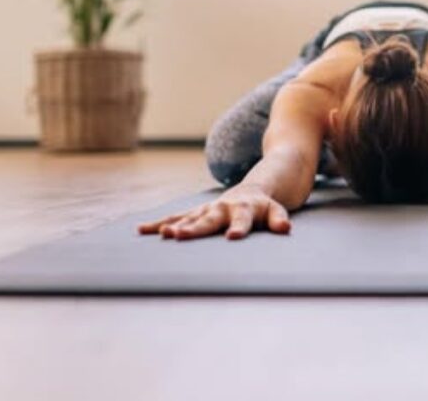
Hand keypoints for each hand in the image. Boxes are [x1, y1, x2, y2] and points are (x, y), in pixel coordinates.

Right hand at [137, 185, 291, 240]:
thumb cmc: (264, 207)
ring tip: (162, 234)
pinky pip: (176, 218)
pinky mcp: (196, 213)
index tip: (231, 238)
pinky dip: (160, 224)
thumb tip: (285, 228)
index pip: (242, 221)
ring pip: (188, 217)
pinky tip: (142, 230)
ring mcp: (207, 210)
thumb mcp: (276, 211)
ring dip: (175, 225)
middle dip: (194, 228)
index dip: (238, 229)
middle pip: (208, 220)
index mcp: (244, 210)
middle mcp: (222, 208)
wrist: (251, 189)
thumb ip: (279, 219)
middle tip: (179, 236)